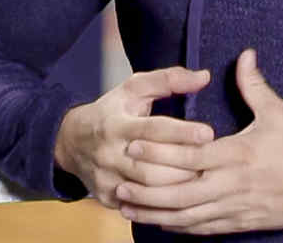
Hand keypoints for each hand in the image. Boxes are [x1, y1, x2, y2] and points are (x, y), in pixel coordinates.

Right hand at [54, 66, 213, 207]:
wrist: (71, 141)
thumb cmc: (112, 111)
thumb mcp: (134, 88)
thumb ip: (168, 80)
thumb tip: (204, 76)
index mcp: (117, 125)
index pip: (153, 129)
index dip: (182, 132)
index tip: (208, 134)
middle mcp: (109, 154)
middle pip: (152, 166)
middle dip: (184, 165)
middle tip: (211, 160)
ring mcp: (107, 179)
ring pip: (148, 189)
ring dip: (178, 184)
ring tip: (202, 175)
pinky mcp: (107, 198)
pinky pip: (139, 206)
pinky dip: (161, 202)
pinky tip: (182, 195)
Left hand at [114, 49, 282, 234]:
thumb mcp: (279, 113)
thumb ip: (254, 86)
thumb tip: (244, 54)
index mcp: (238, 154)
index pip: (190, 155)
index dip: (159, 152)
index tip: (133, 145)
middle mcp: (232, 184)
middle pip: (179, 191)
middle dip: (146, 188)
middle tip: (119, 180)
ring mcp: (234, 207)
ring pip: (186, 215)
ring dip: (154, 212)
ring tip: (127, 206)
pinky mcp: (240, 223)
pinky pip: (202, 229)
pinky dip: (178, 227)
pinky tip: (160, 222)